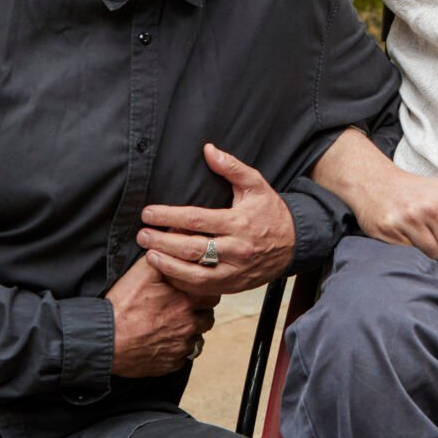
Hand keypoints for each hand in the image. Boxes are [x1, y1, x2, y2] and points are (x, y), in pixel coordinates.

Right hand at [107, 254, 218, 376]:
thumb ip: (166, 255)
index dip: (203, 290)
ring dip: (190, 331)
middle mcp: (188, 326)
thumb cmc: (123, 304)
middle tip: (185, 306)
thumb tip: (180, 238)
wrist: (105, 340)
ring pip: (197, 338)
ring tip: (173, 323)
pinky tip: (165, 340)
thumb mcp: (143, 272)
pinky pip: (184, 356)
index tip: (194, 289)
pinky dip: (178, 349)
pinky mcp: (170, 365)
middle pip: (208, 317)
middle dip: (200, 311)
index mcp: (186, 301)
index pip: (212, 294)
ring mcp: (180, 347)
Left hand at [137, 144, 295, 292]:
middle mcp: (236, 249)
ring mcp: (234, 271)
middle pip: (191, 248)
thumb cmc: (271, 211)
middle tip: (141, 235)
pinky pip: (203, 288)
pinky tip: (168, 272)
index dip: (169, 216)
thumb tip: (208, 149)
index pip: (196, 220)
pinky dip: (183, 281)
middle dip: (162, 241)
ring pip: (195, 273)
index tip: (148, 213)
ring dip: (168, 265)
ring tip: (149, 255)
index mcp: (238, 223)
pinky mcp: (233, 285)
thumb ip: (231, 167)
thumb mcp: (256, 184)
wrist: (295, 243)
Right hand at [351, 169, 437, 261]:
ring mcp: (409, 221)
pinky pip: (413, 256)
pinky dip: (414, 252)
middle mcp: (430, 208)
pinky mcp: (391, 233)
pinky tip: (409, 238)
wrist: (376, 184)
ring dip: (433, 252)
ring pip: (435, 255)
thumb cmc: (417, 192)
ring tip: (424, 237)